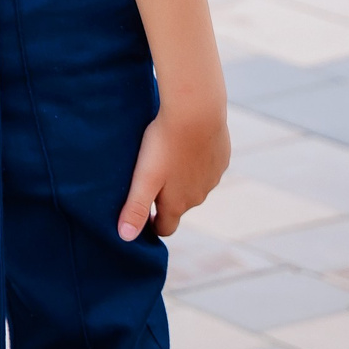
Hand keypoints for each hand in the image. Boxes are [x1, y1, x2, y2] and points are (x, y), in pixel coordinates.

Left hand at [118, 104, 229, 240]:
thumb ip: (135, 208)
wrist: (196, 111)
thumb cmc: (165, 144)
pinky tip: (184, 143)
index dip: (151, 224)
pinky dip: (195, 160)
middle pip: (179, 206)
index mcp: (178, 204)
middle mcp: (199, 196)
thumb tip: (126, 238)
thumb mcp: (144, 177)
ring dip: (180, 178)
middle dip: (164, 198)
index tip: (141, 213)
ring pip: (194, 185)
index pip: (165, 227)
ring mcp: (213, 178)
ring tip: (164, 156)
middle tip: (147, 177)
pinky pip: (206, 166)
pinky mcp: (222, 158)